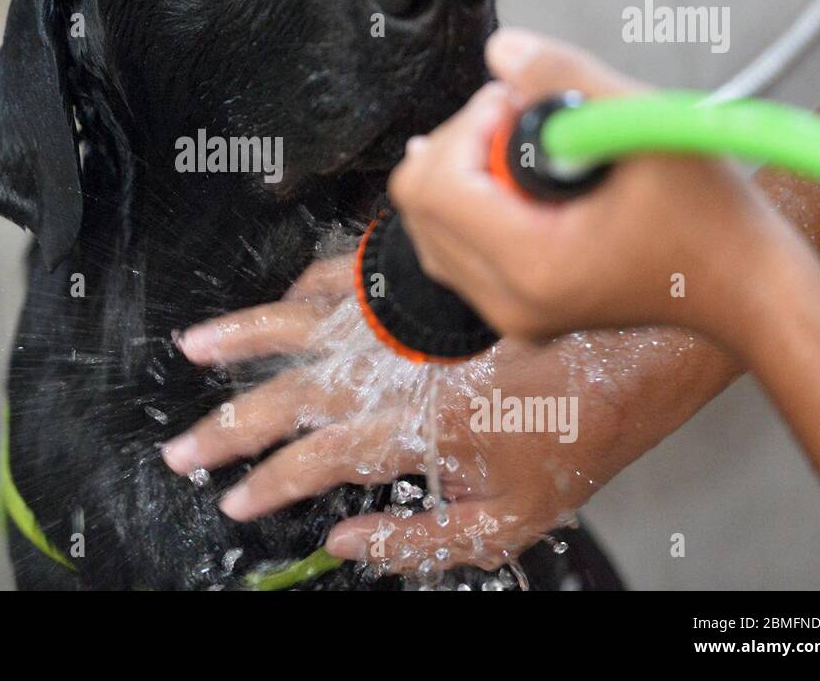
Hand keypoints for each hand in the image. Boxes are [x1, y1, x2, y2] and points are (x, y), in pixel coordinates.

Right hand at [167, 281, 723, 572]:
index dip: (267, 485)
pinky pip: (344, 278)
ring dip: (242, 339)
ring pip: (304, 324)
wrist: (637, 347)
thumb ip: (419, 540)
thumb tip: (345, 541)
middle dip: (227, 427)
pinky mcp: (422, 283)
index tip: (232, 500)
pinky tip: (276, 304)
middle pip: (290, 396)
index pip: (317, 461)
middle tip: (182, 449)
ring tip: (193, 348)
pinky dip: (302, 292)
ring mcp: (407, 318)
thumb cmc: (581, 436)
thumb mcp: (510, 522)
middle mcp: (399, 367)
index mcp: (416, 429)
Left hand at [389, 29, 787, 343]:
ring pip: (426, 226)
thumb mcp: (644, 124)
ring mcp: (507, 314)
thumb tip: (499, 49)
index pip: (435, 185)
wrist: (743, 286)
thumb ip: (564, 79)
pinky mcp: (512, 311)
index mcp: (533, 264)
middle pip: (419, 203)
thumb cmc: (709, 215)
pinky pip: (450, 248)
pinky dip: (470, 205)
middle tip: (523, 118)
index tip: (517, 105)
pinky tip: (512, 179)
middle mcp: (508, 301)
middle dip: (460, 144)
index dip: (467, 127)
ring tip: (526, 149)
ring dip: (462, 173)